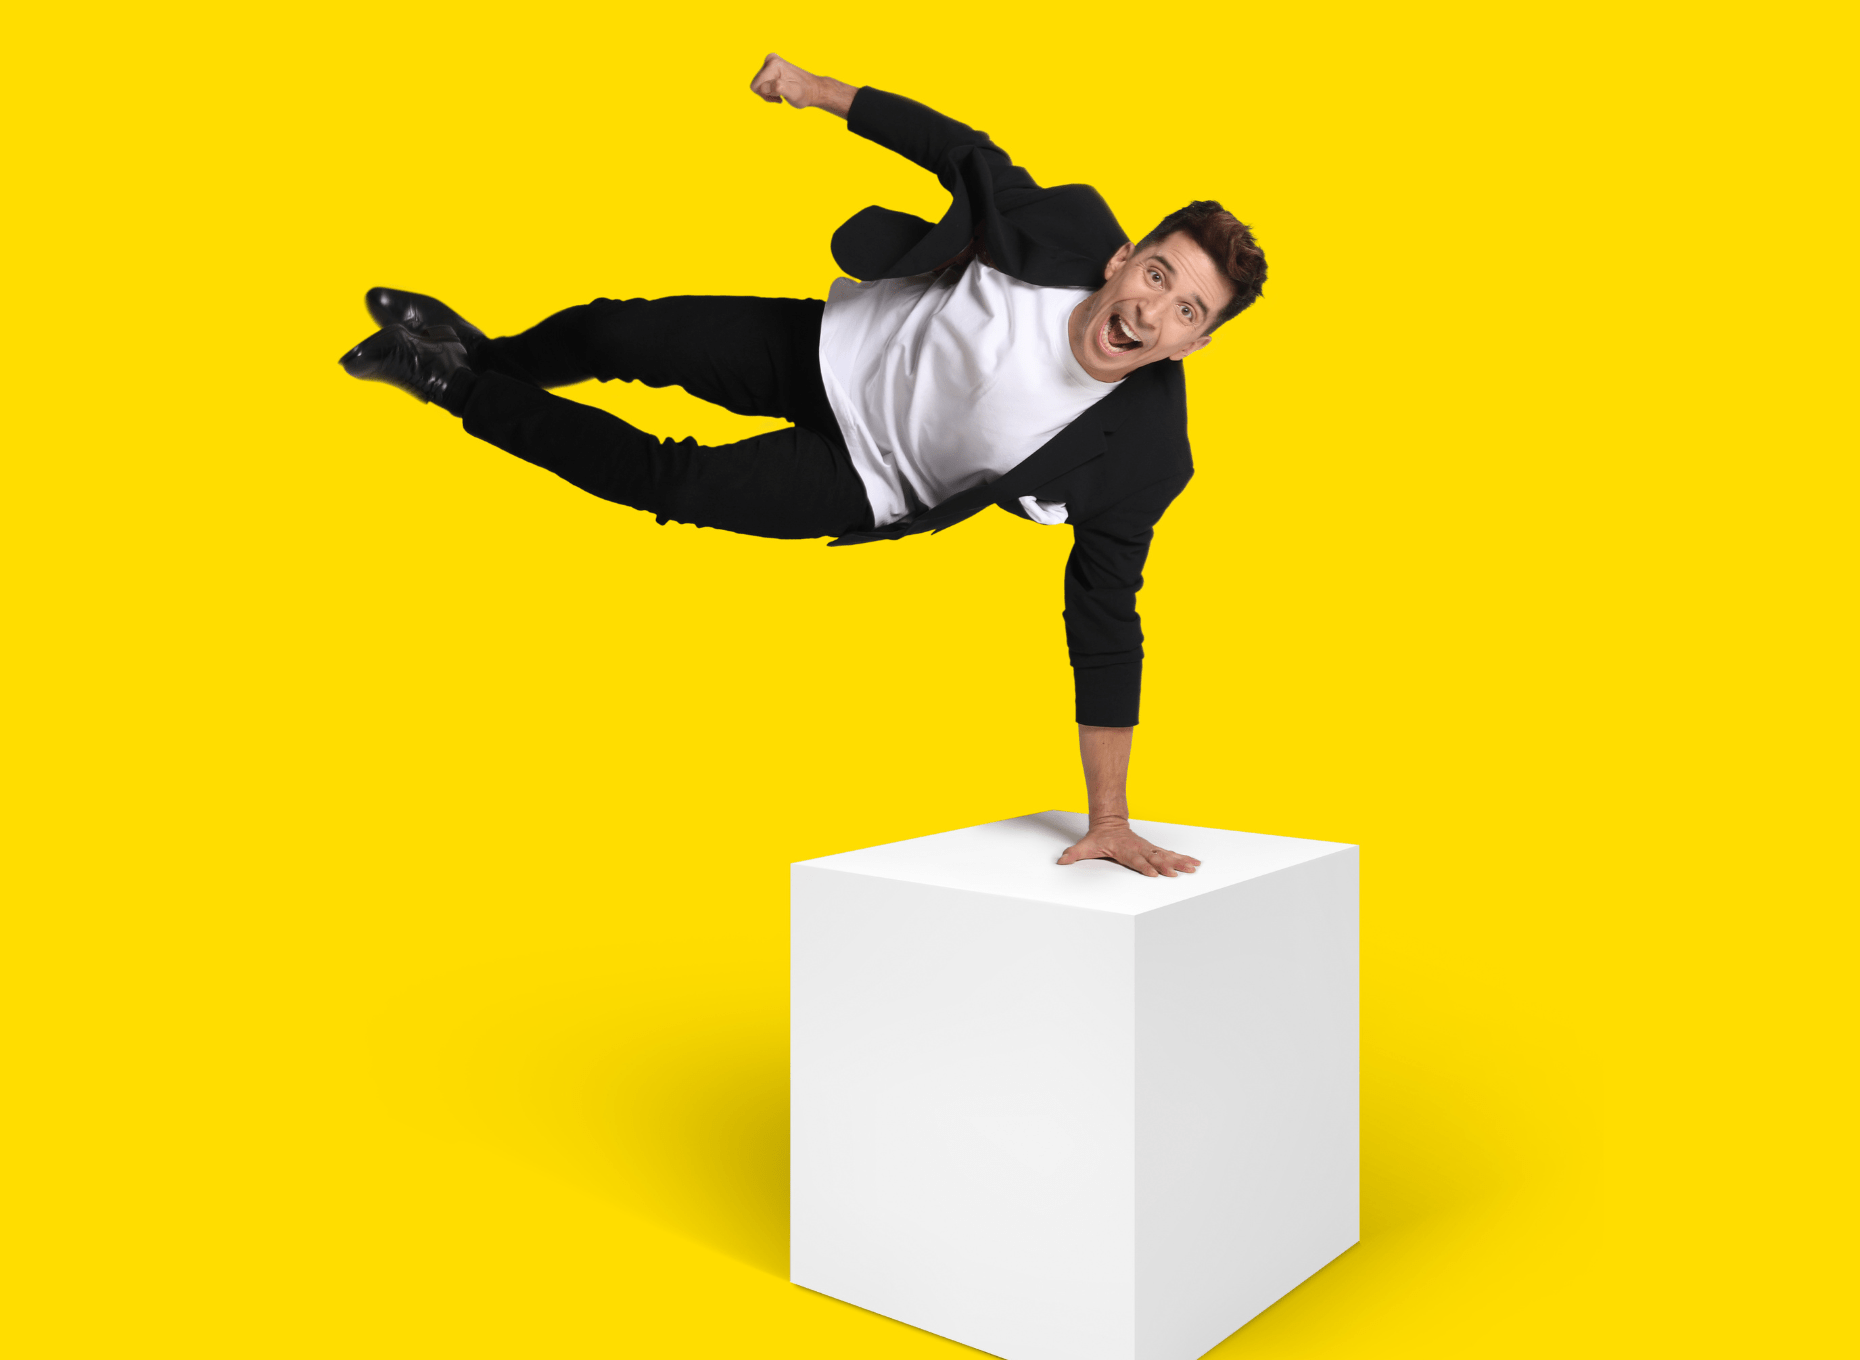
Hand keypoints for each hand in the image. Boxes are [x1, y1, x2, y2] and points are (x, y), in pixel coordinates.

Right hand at [749, 53, 856, 116]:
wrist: (813, 88)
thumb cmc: (804, 93)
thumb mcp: (793, 93)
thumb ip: (780, 88)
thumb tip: (767, 85)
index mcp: (773, 64)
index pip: (756, 86)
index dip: (765, 95)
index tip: (779, 96)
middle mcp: (771, 59)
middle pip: (756, 84)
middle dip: (766, 93)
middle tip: (781, 95)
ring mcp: (771, 61)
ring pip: (759, 84)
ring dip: (769, 92)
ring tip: (782, 93)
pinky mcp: (771, 65)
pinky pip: (762, 81)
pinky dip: (770, 89)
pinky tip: (780, 90)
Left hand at [1058, 819, 1201, 877]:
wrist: (1110, 821)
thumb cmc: (1099, 837)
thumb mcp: (1085, 845)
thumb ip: (1074, 854)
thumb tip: (1061, 861)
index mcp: (1125, 850)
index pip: (1135, 859)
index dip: (1144, 866)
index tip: (1154, 873)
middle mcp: (1139, 849)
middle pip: (1155, 858)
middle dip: (1167, 865)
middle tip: (1177, 873)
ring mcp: (1147, 849)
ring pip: (1166, 855)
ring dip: (1180, 862)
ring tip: (1193, 867)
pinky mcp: (1153, 850)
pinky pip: (1169, 854)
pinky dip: (1182, 858)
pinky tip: (1194, 863)